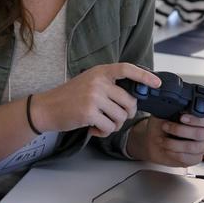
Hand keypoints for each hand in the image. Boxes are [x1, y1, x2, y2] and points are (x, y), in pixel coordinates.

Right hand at [33, 63, 159, 137]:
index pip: (126, 69)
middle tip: (115, 118)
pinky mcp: (88, 113)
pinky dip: (103, 132)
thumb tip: (134, 98)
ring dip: (114, 125)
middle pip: (129, 101)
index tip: (157, 83)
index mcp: (100, 72)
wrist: (46, 108)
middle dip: (127, 114)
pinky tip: (92, 129)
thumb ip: (109, 86)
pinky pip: (109, 127)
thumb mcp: (89, 83)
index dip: (144, 75)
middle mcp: (98, 82)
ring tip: (100, 123)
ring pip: (121, 117)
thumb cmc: (70, 97)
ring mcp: (93, 97)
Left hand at [125, 112, 203, 167]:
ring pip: (195, 147)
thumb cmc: (160, 126)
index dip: (197, 119)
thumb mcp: (164, 113)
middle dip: (180, 130)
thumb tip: (176, 106)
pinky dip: (176, 154)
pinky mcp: (195, 159)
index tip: (182, 118)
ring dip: (175, 144)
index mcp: (200, 120)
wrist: (153, 141)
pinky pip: (190, 158)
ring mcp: (201, 147)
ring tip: (163, 140)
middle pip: (202, 134)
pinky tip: (168, 149)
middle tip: (166, 127)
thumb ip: (173, 109)